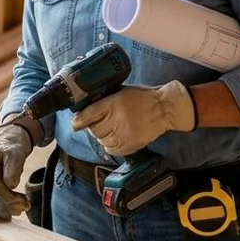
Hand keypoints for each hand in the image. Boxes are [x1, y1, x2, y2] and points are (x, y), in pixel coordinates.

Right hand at [0, 120, 32, 215]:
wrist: (6, 143)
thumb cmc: (13, 147)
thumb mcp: (16, 153)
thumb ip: (13, 168)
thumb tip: (10, 185)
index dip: (8, 195)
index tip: (23, 200)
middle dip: (9, 203)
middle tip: (26, 207)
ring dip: (7, 205)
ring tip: (22, 208)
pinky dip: (4, 203)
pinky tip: (15, 208)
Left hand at [71, 81, 196, 155]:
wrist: (164, 109)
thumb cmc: (142, 97)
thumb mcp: (121, 91)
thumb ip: (105, 98)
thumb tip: (86, 105)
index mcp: (113, 103)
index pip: (90, 113)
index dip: (79, 120)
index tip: (75, 123)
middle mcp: (116, 120)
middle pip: (94, 130)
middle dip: (93, 127)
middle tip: (100, 122)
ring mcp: (123, 135)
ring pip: (101, 140)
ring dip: (103, 136)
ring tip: (111, 129)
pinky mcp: (130, 146)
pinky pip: (111, 149)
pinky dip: (110, 145)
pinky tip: (115, 137)